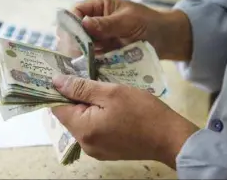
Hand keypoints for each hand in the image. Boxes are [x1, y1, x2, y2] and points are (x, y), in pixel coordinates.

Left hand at [51, 74, 198, 168]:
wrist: (170, 138)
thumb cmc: (143, 112)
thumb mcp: (111, 92)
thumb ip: (81, 88)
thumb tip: (56, 82)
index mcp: (83, 130)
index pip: (57, 108)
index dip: (59, 90)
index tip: (66, 75)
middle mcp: (85, 144)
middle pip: (69, 116)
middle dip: (75, 97)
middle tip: (90, 80)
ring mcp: (96, 150)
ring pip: (82, 123)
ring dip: (88, 107)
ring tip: (103, 92)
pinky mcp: (106, 151)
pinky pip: (93, 131)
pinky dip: (97, 117)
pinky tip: (111, 108)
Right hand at [57, 0, 192, 60]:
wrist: (165, 40)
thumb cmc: (149, 23)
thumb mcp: (129, 21)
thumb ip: (107, 23)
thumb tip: (84, 22)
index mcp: (98, 5)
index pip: (76, 12)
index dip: (71, 25)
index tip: (72, 40)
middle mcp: (94, 20)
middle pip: (73, 30)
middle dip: (72, 43)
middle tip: (74, 57)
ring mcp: (96, 37)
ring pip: (78, 46)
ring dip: (78, 56)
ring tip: (79, 66)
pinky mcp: (101, 52)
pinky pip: (89, 58)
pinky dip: (87, 64)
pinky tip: (86, 71)